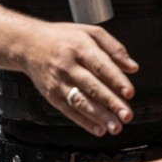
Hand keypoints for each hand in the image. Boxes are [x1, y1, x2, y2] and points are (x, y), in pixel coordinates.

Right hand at [21, 22, 139, 136]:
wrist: (28, 44)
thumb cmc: (64, 38)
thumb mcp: (90, 32)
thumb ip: (114, 48)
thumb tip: (133, 67)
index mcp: (80, 48)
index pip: (101, 66)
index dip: (116, 80)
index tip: (129, 93)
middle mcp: (68, 66)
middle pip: (92, 87)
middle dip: (111, 103)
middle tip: (127, 115)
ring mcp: (58, 82)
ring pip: (80, 101)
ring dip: (99, 116)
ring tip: (115, 127)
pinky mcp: (51, 95)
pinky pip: (69, 110)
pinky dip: (84, 121)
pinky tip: (98, 129)